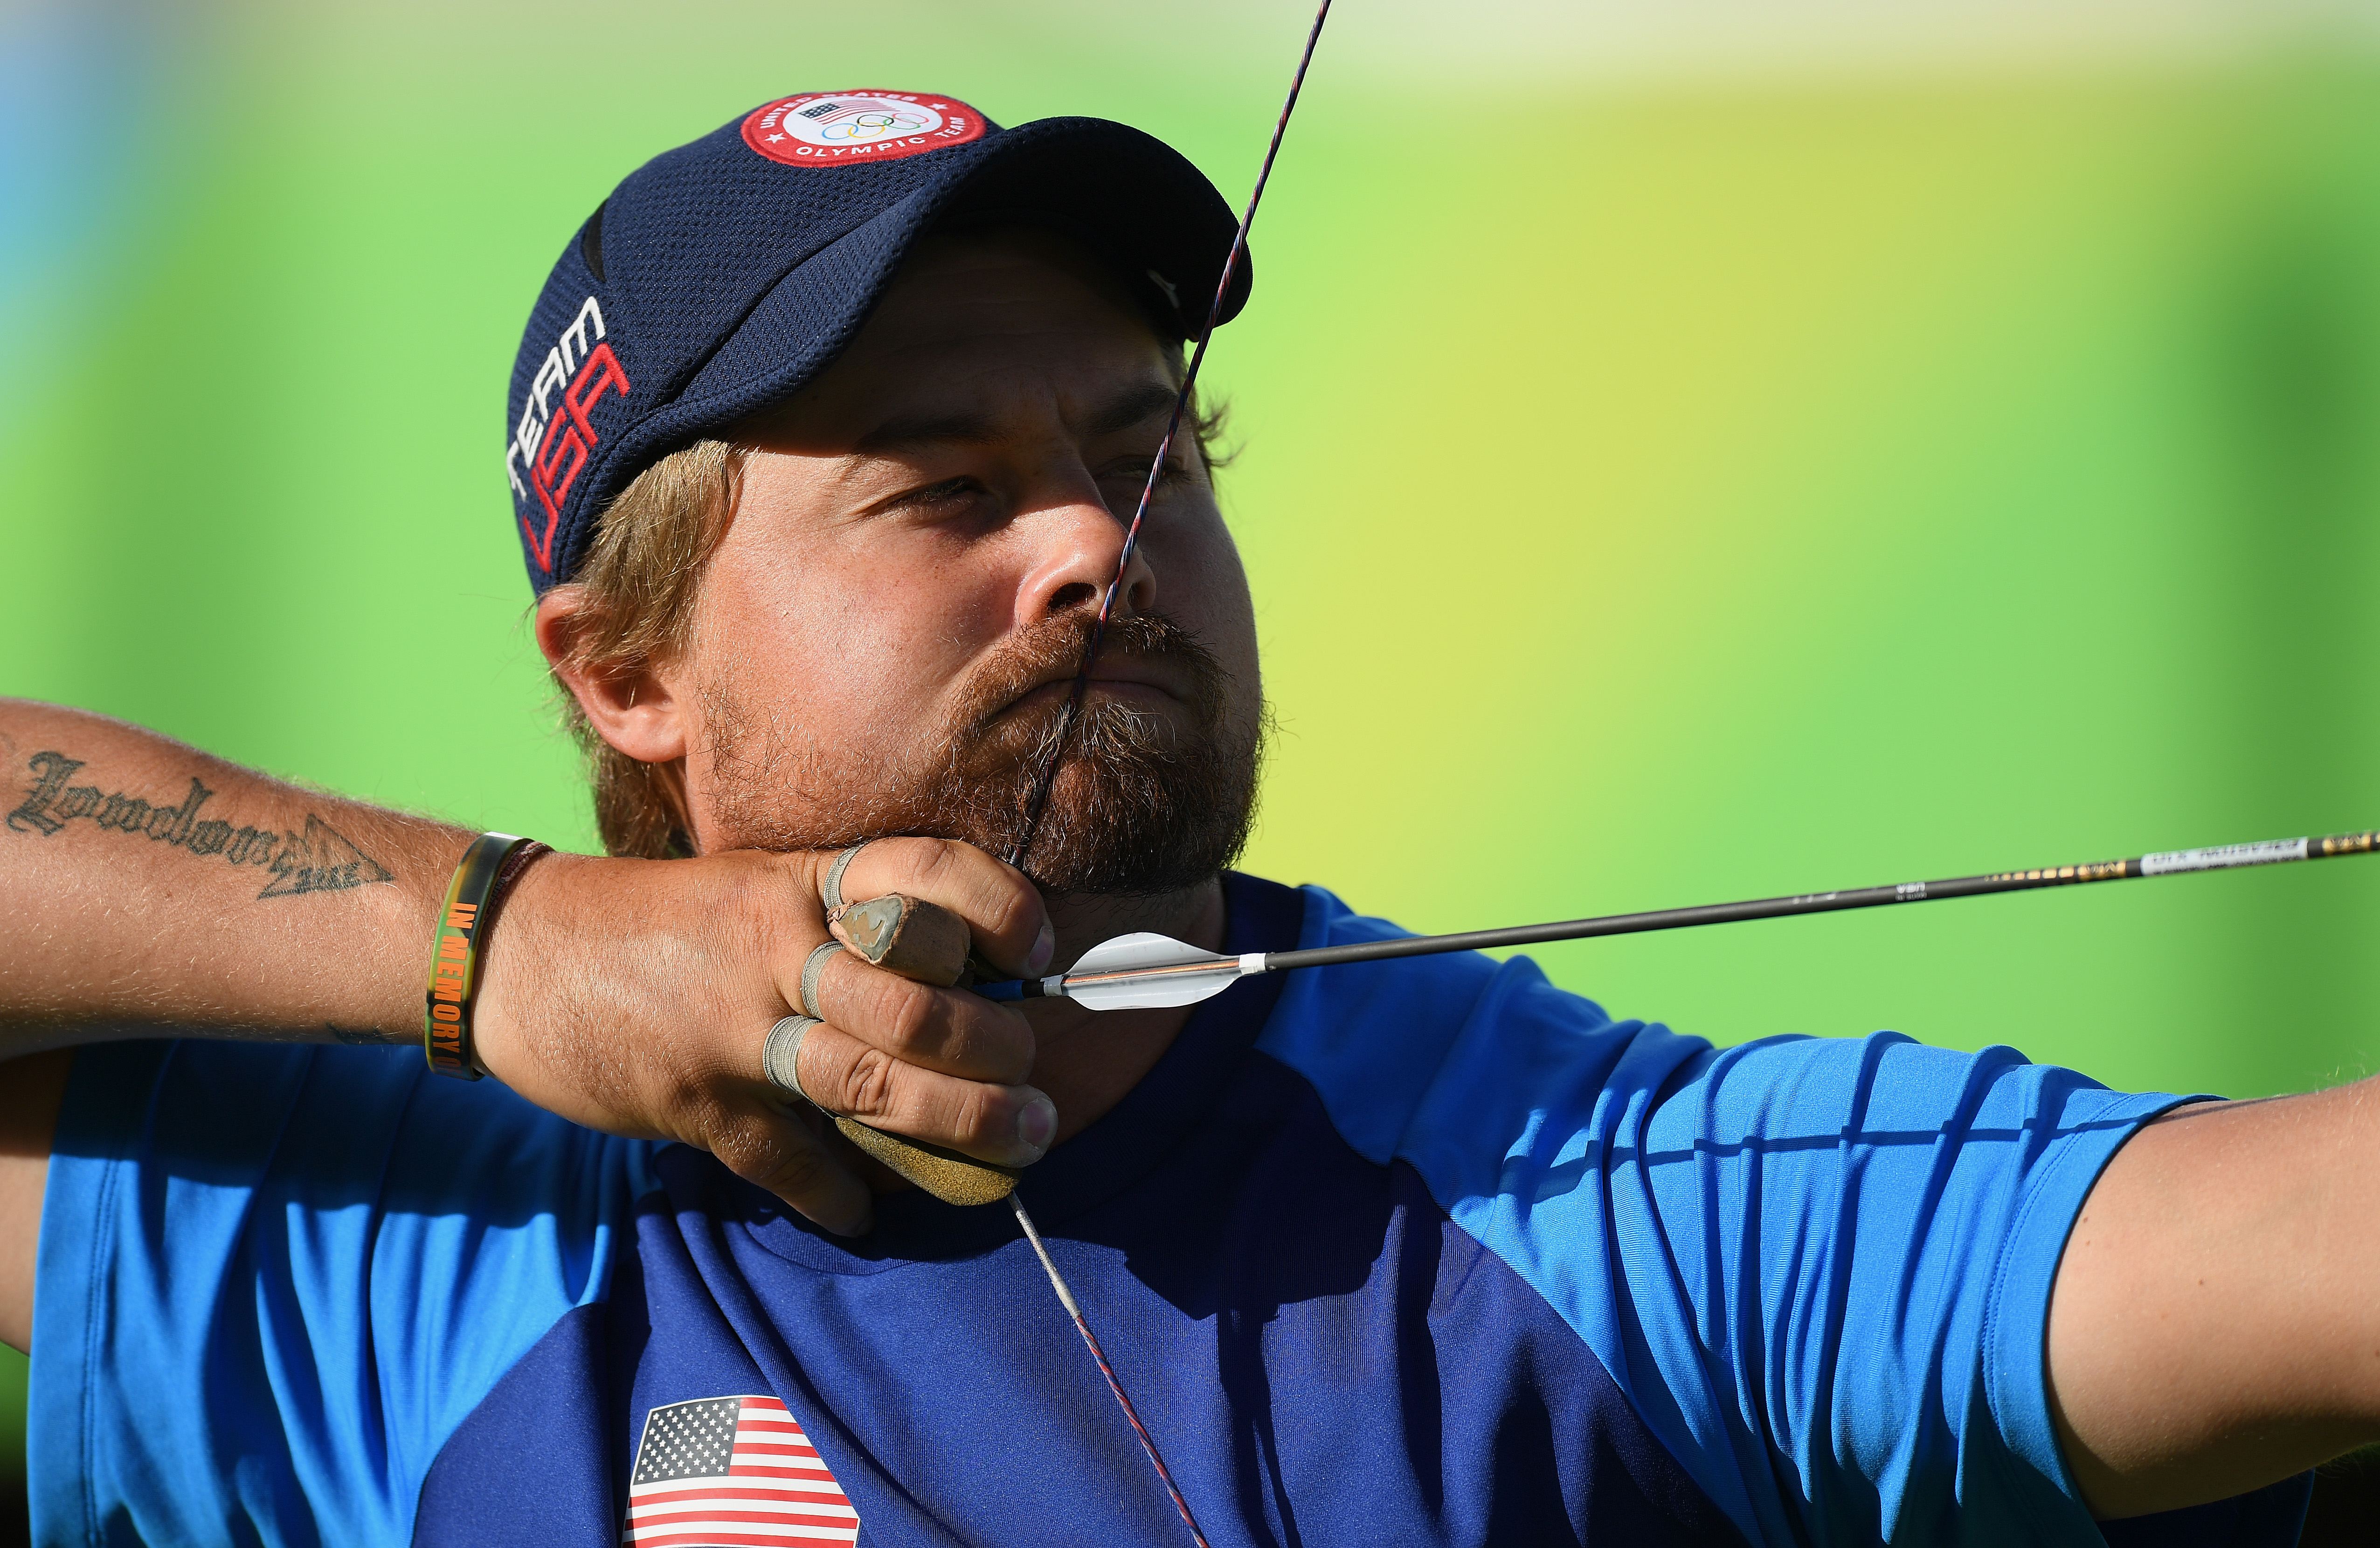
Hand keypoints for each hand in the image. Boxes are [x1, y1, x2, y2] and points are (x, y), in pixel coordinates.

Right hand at [471, 839, 1055, 1234]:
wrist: (515, 950)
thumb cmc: (656, 924)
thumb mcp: (754, 891)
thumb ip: (839, 926)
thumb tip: (956, 976)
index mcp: (800, 881)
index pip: (925, 870)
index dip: (998, 908)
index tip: (1040, 952)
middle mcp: (775, 944)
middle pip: (916, 1001)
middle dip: (995, 1052)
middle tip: (1038, 1090)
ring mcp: (732, 1025)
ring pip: (869, 1079)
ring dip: (956, 1121)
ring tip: (1015, 1145)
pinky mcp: (691, 1098)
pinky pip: (784, 1158)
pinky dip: (835, 1193)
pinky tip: (866, 1213)